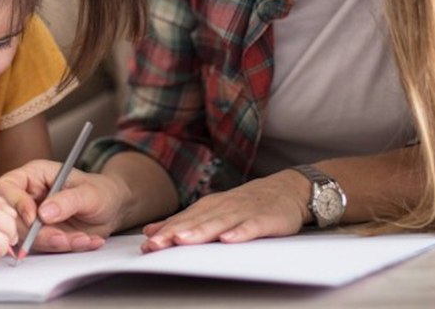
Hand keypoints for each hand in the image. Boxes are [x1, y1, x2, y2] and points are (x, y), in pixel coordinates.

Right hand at [0, 159, 125, 252]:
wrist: (113, 209)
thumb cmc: (102, 191)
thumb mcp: (89, 193)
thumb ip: (67, 200)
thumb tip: (43, 213)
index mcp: (35, 175)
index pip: (6, 187)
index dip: (15, 203)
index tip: (34, 218)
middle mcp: (29, 196)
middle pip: (12, 218)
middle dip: (37, 233)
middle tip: (62, 237)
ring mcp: (33, 217)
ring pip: (26, 238)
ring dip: (54, 242)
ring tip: (81, 238)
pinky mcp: (41, 235)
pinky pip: (43, 247)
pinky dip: (62, 248)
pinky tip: (84, 240)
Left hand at [140, 171, 307, 251]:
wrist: (287, 189)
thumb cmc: (247, 204)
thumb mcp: (213, 210)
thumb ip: (184, 221)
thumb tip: (150, 231)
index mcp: (210, 206)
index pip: (184, 220)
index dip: (166, 232)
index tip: (147, 245)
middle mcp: (224, 207)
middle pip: (197, 222)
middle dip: (176, 233)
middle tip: (157, 244)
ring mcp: (244, 211)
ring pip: (219, 223)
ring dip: (200, 232)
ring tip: (183, 241)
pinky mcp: (265, 219)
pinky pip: (251, 227)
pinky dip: (239, 233)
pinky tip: (228, 240)